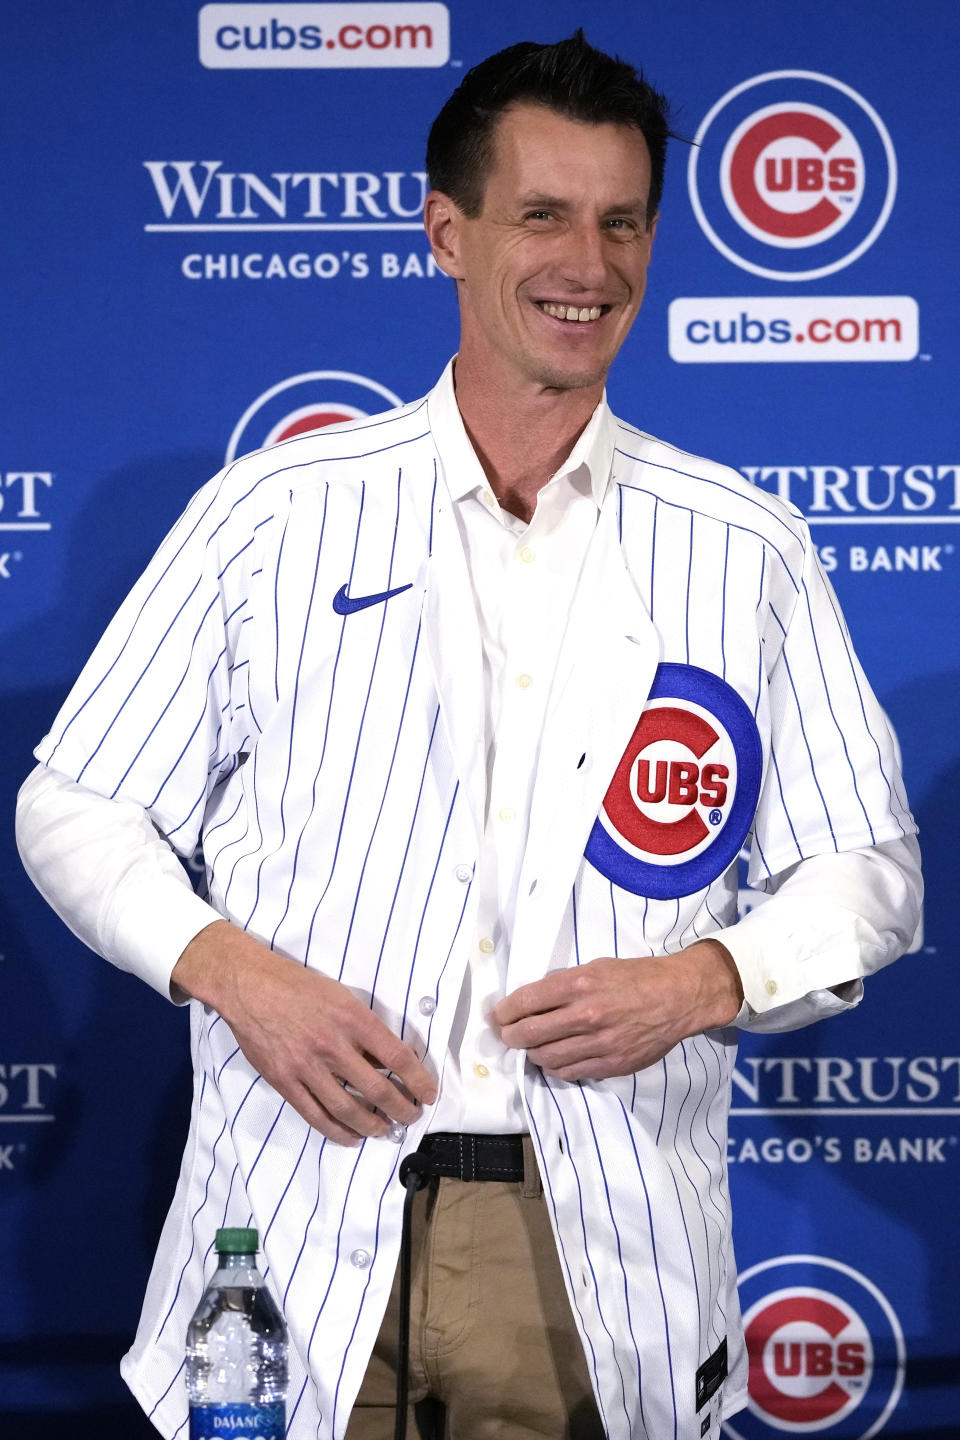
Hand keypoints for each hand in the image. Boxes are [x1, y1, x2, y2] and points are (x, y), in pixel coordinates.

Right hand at [172, 921, 437, 1144]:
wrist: (250, 986)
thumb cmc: (298, 985)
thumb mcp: (341, 995)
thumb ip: (364, 1028)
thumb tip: (388, 1059)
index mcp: (352, 1018)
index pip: (396, 1056)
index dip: (418, 1079)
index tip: (429, 1093)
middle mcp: (332, 1045)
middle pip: (377, 1089)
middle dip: (401, 1108)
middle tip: (412, 1116)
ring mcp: (307, 1067)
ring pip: (348, 1108)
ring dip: (373, 1125)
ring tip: (386, 1130)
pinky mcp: (285, 1081)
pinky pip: (315, 1115)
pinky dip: (337, 1131)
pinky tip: (352, 1137)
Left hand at [491, 940, 743, 1081]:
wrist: (678, 997)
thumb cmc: (635, 977)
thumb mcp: (596, 967)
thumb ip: (563, 985)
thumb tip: (531, 1002)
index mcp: (580, 984)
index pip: (526, 1002)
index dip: (504, 1011)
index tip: (498, 1015)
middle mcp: (586, 1015)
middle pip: (529, 1034)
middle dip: (510, 1036)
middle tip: (507, 1034)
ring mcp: (599, 1044)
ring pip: (546, 1058)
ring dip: (532, 1054)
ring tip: (531, 1047)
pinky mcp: (611, 1065)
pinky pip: (569, 1073)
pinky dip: (555, 1067)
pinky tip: (554, 1058)